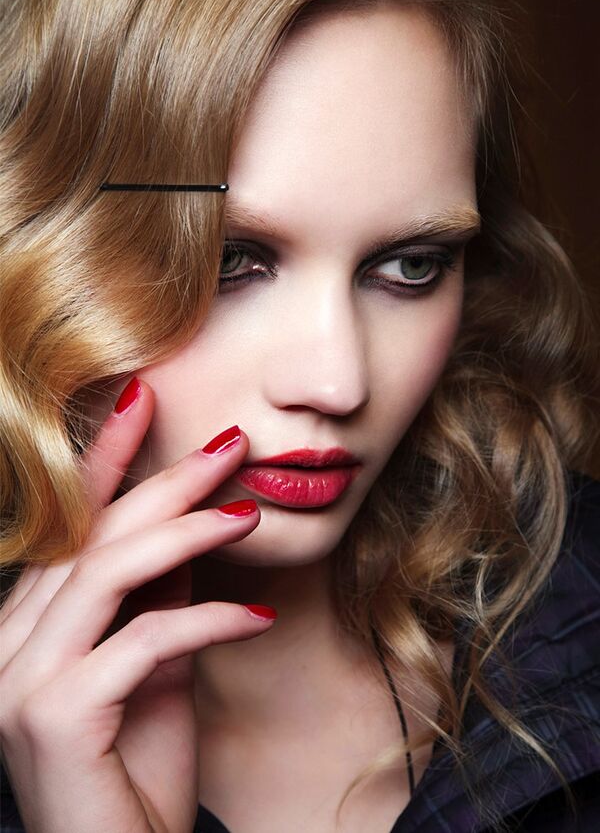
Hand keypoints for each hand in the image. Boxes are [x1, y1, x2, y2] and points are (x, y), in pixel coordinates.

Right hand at [0, 378, 274, 832]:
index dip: (106, 453)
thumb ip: (160, 590)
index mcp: (25, 621)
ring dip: (188, 533)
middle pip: (93, 534)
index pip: (69, 521)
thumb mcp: (155, 659)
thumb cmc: (137, 763)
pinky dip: (209, 621)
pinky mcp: (55, 714)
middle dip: (165, 481)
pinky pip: (144, 641)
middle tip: (228, 445)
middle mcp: (5, 640)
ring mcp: (20, 678)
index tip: (144, 396)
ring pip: (109, 571)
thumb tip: (193, 522)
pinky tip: (259, 617)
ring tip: (249, 516)